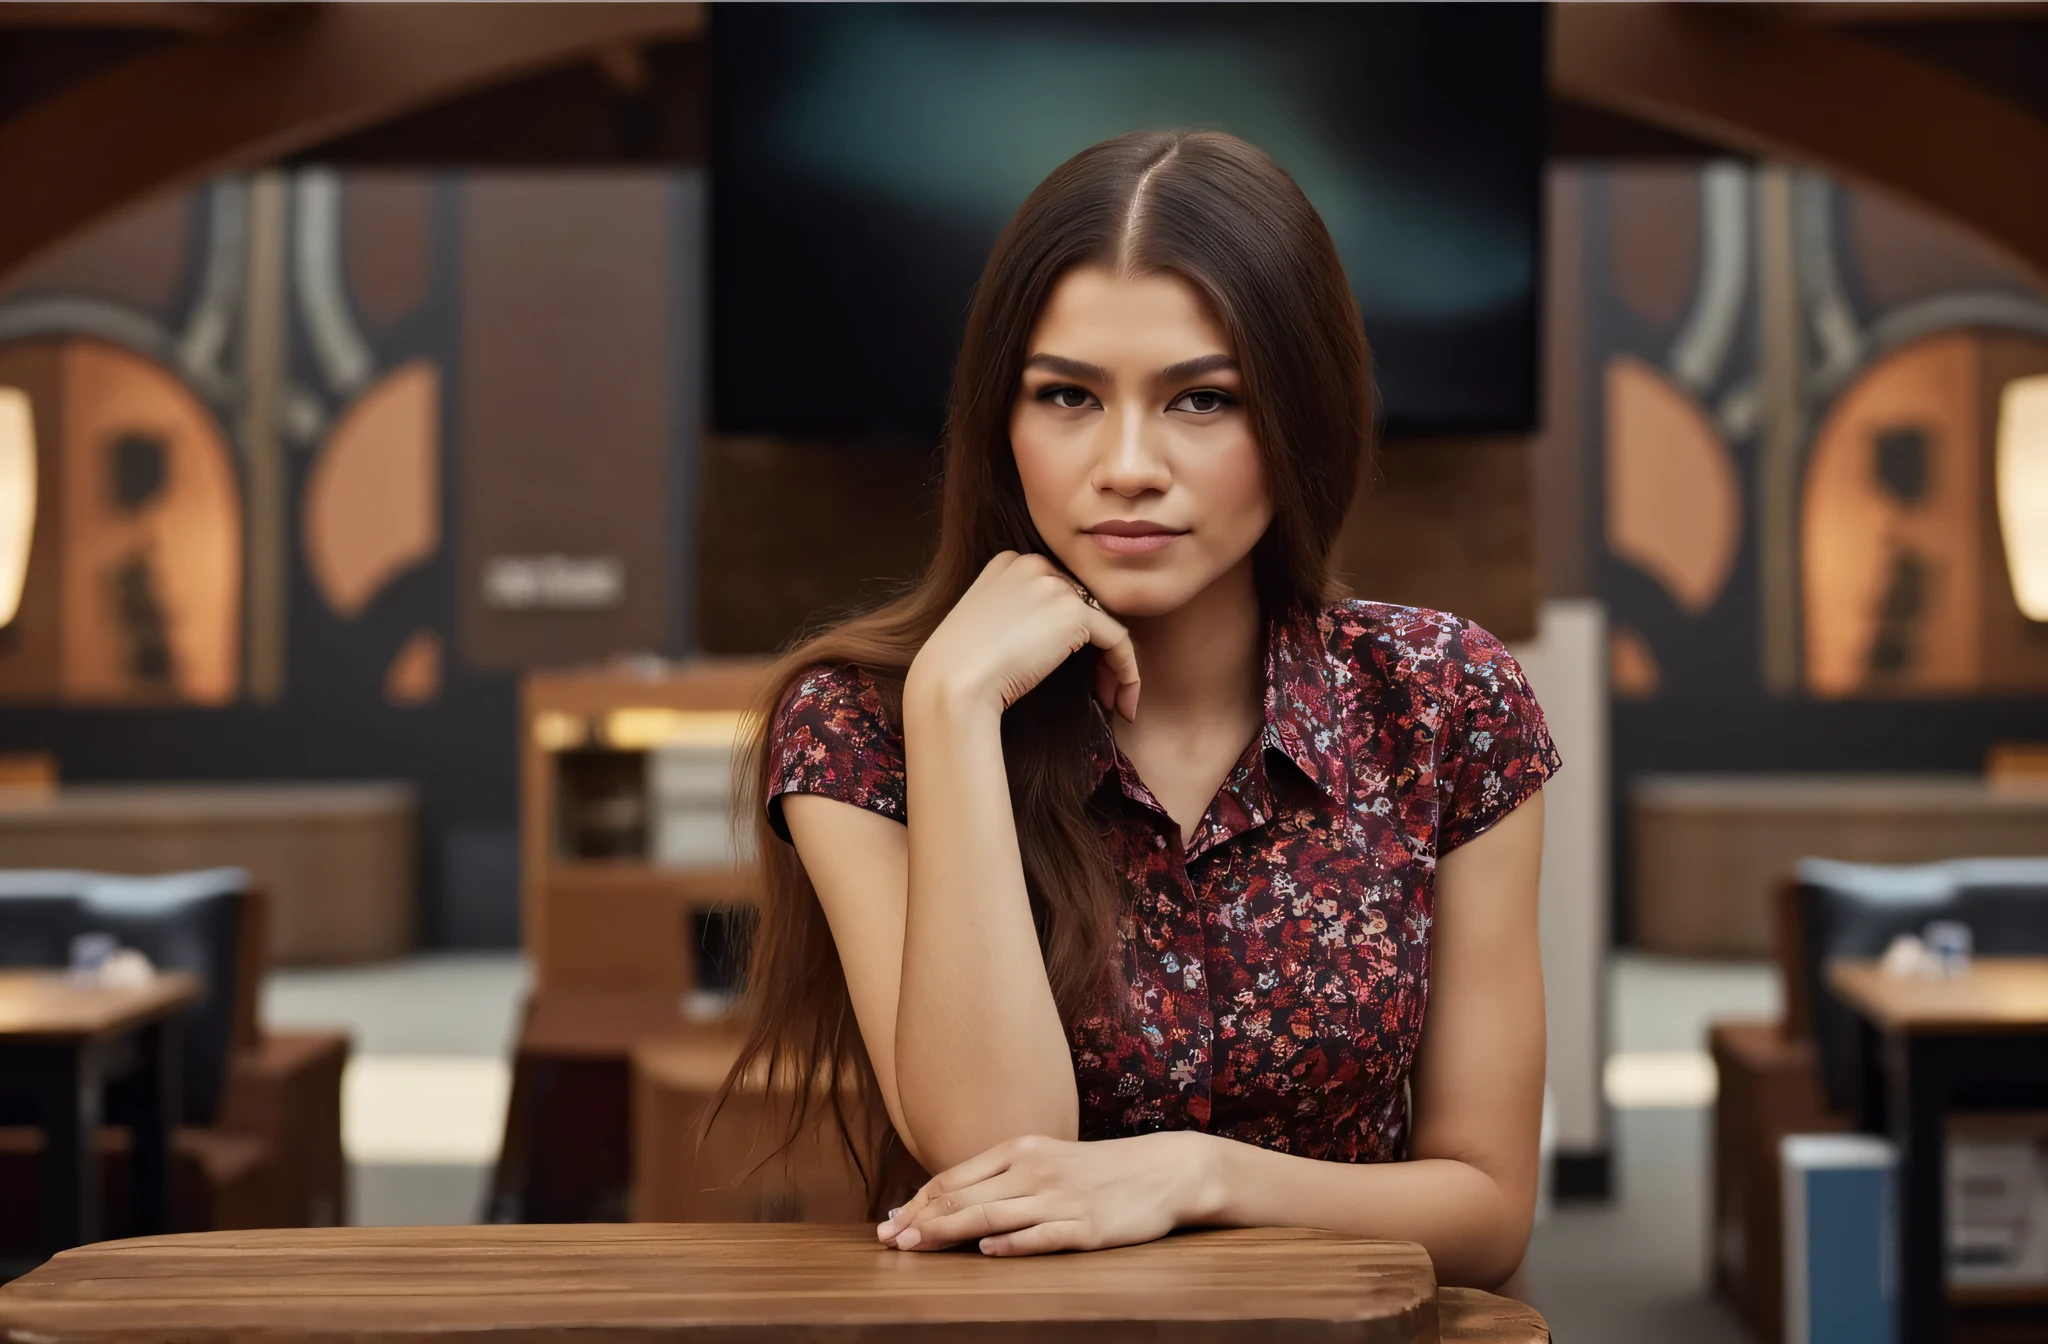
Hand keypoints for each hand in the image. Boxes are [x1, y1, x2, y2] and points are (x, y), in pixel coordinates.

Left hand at [875, 1131, 1219, 1256]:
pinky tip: (985, 1253)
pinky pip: (1039, 1236)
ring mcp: (1060, 1198)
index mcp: (1022, 1149)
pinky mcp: (1084, 1226)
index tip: (889, 1222)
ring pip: (991, 1215)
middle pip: (965, 1196)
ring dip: (948, 1233)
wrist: (1163, 1171)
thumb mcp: (1048, 1160)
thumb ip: (1004, 1177)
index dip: (918, 1201)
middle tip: (889, 1241)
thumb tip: (951, 1203)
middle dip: (921, 1220)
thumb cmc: (1099, 1171)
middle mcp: (1035, 1170)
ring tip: (917, 1248)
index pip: (955, 1176)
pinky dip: (1009, 1244)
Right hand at [907, 552, 1140, 721]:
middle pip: (1084, 605)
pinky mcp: (1074, 611)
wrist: (952, 681)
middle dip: (1094, 649)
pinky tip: (1122, 699)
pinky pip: (1118, 640)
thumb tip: (1047, 639)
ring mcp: (1054, 584)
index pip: (1058, 592)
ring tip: (1112, 698)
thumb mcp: (982, 623)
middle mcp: (1034, 563)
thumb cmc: (957, 667)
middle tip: (1097, 688)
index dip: (1071, 634)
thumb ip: (1013, 613)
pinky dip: (1126, 671)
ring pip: (1104, 624)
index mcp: (1008, 563)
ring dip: (1114, 664)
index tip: (1073, 667)